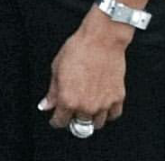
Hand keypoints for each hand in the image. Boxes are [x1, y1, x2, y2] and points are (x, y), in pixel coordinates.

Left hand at [39, 12, 130, 130]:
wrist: (102, 38)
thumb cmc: (79, 48)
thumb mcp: (57, 67)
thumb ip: (52, 91)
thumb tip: (46, 105)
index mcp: (68, 100)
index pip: (60, 121)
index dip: (56, 119)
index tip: (56, 117)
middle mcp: (86, 106)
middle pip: (79, 125)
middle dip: (74, 118)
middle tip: (72, 108)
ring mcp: (103, 104)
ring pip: (96, 123)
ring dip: (91, 117)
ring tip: (87, 104)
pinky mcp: (117, 98)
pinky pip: (113, 115)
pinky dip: (107, 112)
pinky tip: (102, 103)